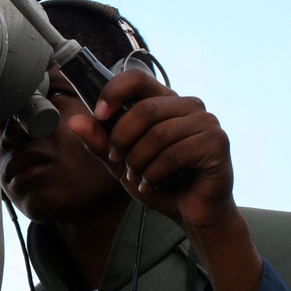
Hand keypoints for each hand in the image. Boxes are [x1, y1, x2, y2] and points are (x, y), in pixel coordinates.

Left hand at [66, 68, 233, 231]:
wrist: (189, 212)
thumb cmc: (158, 181)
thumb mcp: (119, 161)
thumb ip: (99, 141)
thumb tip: (73, 122)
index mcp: (164, 100)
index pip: (137, 77)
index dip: (114, 92)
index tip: (99, 115)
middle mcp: (188, 105)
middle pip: (144, 109)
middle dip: (122, 140)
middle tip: (117, 160)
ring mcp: (207, 121)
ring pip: (158, 134)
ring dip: (138, 162)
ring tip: (137, 176)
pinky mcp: (217, 143)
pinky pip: (175, 154)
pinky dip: (155, 173)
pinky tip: (152, 183)